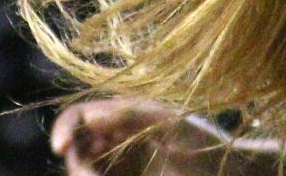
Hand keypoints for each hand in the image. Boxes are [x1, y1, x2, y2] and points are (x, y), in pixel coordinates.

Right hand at [51, 100, 226, 175]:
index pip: (79, 116)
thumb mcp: (169, 124)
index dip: (64, 128)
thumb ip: (130, 116)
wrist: (226, 174)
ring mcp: (119, 166)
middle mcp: (116, 140)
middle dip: (77, 165)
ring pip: (85, 170)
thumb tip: (89, 116)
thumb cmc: (203, 144)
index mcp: (124, 116)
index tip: (60, 147)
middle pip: (76, 150)